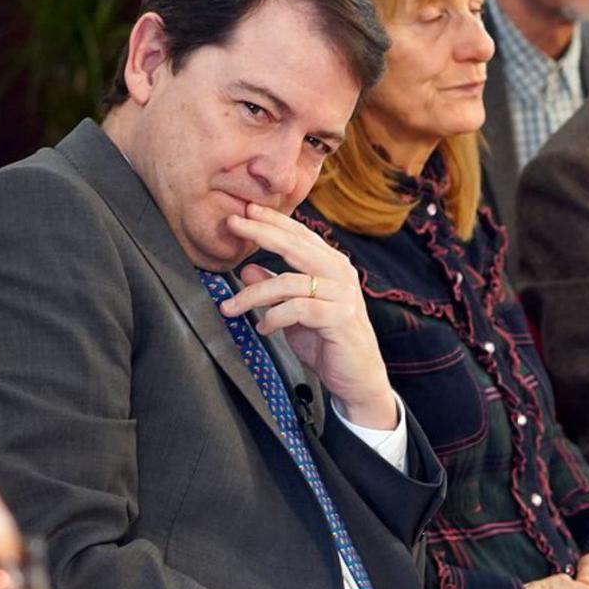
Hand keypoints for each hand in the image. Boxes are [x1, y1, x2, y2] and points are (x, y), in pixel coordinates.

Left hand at [216, 203, 397, 429]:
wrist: (357, 378)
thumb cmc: (327, 341)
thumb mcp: (292, 312)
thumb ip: (275, 288)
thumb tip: (246, 268)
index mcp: (331, 265)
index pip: (299, 235)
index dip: (272, 220)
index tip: (245, 210)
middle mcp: (340, 272)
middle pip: (294, 246)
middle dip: (260, 232)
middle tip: (232, 224)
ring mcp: (343, 294)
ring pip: (288, 282)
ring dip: (253, 295)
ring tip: (231, 307)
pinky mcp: (340, 317)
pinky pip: (298, 309)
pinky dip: (274, 318)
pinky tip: (263, 328)